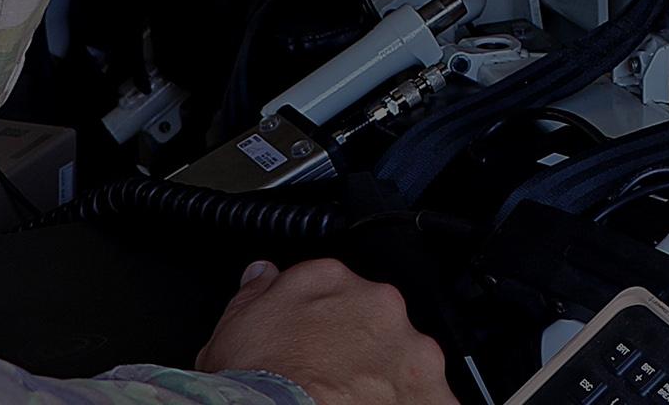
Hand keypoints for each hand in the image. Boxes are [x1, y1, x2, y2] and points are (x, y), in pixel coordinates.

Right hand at [199, 257, 457, 404]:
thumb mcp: (233, 330)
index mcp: (334, 282)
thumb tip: (261, 276)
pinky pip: (433, 399)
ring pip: (409, 360)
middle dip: (363, 348)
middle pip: (377, 321)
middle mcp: (380, 307)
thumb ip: (256, 293)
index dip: (323, 319)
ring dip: (392, 380)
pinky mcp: (435, 397)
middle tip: (336, 381)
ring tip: (360, 404)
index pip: (335, 287)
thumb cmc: (261, 387)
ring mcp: (412, 352)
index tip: (315, 341)